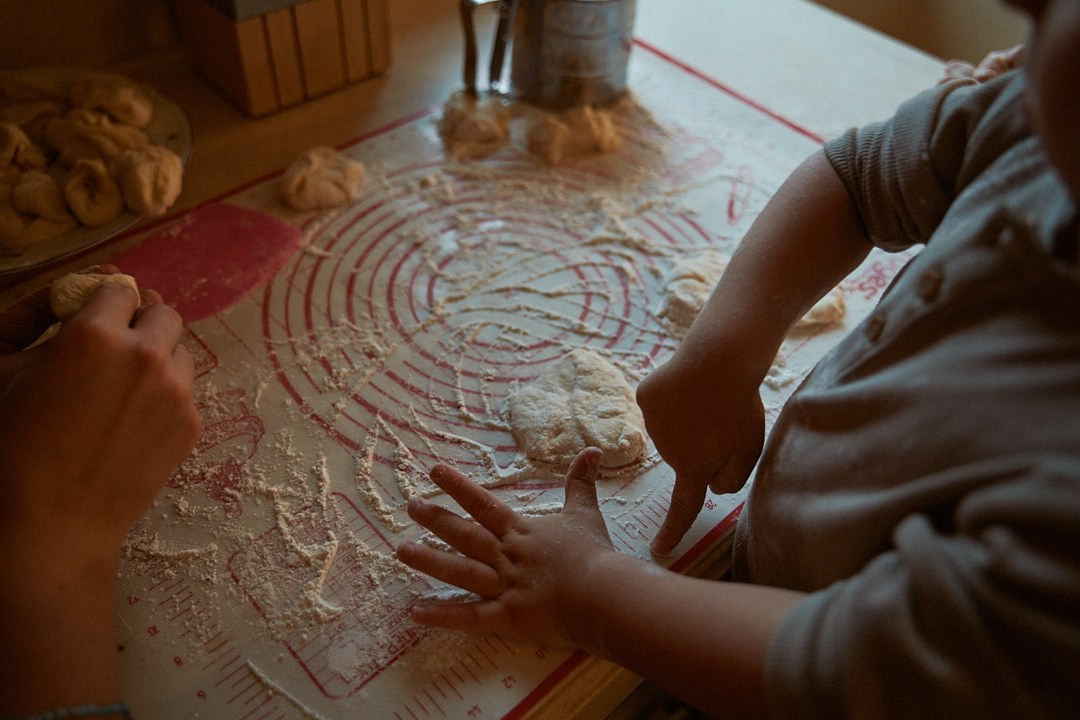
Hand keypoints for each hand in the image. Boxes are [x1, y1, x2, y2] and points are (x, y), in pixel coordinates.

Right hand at [0, 273, 200, 557]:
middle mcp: (145, 354)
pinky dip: (164, 395)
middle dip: (141, 322)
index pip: (119, 289)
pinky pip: (185, 391)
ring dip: (158, 356)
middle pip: (163, 312)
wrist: (51, 522)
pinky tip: (133, 420)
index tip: (97, 313)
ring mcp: (175, 391)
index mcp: (95, 334)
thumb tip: (77, 292)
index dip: (106, 300)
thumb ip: (39, 320)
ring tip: (122, 387)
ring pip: (179, 351)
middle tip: (116, 345)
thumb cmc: (13, 445)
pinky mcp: (191, 423)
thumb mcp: (6, 369)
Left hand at [396, 447, 615, 648]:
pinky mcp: (506, 618)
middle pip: (464, 535)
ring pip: (459, 572)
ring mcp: (504, 587)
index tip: (433, 472)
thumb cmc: (594, 554)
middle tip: (410, 507)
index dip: (458, 487)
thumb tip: (593, 449)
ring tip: (401, 551)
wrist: (602, 595)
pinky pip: (469, 617)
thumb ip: (582, 482)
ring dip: (429, 561)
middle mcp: (506, 556)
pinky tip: (414, 613)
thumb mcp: (586, 513)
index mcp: (521, 532)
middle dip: (436, 519)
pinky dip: (442, 617)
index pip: (483, 504)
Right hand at [636, 354, 763, 555]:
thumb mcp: (749, 451)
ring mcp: (651, 422)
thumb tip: (710, 485)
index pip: (682, 507)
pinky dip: (672, 398)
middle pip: (684, 456)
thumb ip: (731, 479)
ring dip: (686, 420)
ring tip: (708, 397)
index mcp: (692, 467)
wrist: (717, 358)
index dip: (672, 531)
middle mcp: (666, 450)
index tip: (658, 549)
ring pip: (671, 430)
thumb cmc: (739, 407)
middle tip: (722, 420)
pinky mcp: (645, 396)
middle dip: (699, 446)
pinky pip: (659, 405)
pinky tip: (688, 384)